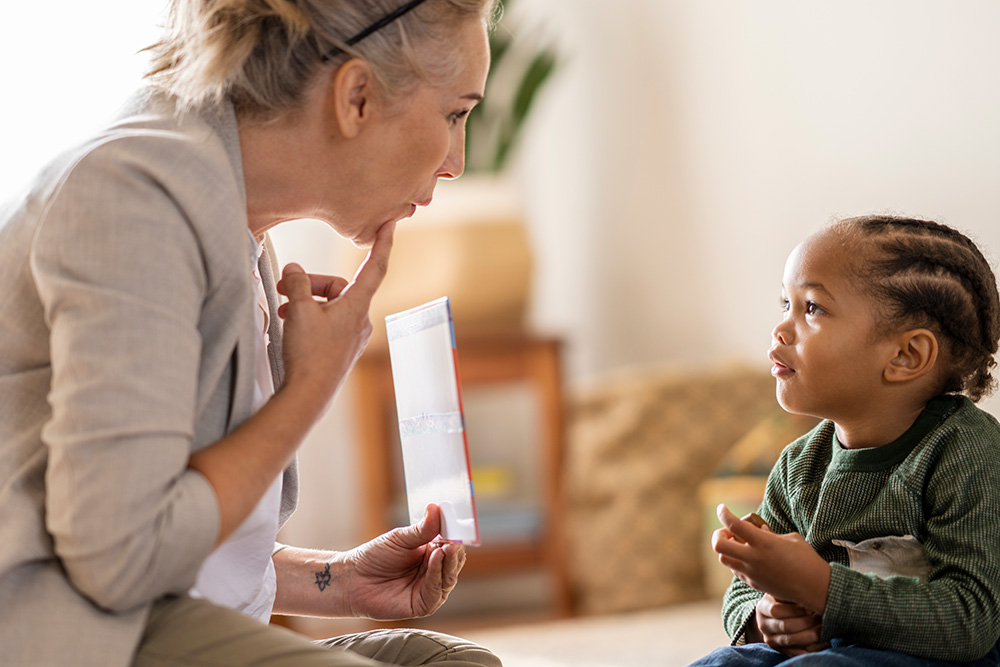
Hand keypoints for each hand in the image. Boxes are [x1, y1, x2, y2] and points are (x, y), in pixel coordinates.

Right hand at [276, 220, 393, 400]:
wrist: (308, 395)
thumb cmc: (308, 355)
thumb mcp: (298, 310)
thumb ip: (297, 283)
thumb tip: (294, 271)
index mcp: (357, 306)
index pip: (375, 266)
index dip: (382, 243)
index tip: (390, 224)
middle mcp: (361, 320)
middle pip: (338, 287)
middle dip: (311, 285)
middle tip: (287, 289)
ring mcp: (353, 336)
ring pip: (331, 305)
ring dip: (307, 303)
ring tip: (285, 311)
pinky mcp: (342, 348)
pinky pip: (328, 322)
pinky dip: (311, 318)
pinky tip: (292, 325)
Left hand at [342, 504, 466, 619]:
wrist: (353, 578)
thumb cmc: (375, 556)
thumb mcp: (400, 538)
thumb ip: (421, 528)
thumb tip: (437, 508)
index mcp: (431, 553)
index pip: (451, 545)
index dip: (456, 536)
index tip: (459, 525)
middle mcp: (434, 571)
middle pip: (454, 562)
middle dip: (455, 550)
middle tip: (454, 538)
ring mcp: (430, 589)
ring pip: (449, 577)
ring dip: (449, 562)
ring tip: (446, 547)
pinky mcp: (424, 605)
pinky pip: (436, 592)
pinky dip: (437, 575)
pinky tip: (435, 559)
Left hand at [713, 504, 830, 613]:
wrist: (815, 588)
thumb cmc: (807, 559)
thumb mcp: (790, 539)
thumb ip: (770, 534)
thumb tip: (759, 529)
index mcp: (763, 542)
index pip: (733, 525)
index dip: (723, 514)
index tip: (721, 508)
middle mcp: (753, 558)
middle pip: (718, 545)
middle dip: (718, 535)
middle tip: (726, 531)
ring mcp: (752, 572)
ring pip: (723, 559)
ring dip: (726, 549)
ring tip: (737, 544)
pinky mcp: (754, 583)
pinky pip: (735, 570)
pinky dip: (735, 561)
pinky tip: (746, 557)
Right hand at [755, 593, 827, 655]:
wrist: (777, 616)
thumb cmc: (785, 600)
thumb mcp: (783, 593)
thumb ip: (790, 591)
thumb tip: (807, 588)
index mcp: (762, 608)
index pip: (775, 610)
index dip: (794, 609)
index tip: (809, 606)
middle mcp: (763, 625)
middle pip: (785, 626)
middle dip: (806, 621)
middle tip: (821, 616)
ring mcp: (770, 639)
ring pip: (791, 640)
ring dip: (810, 634)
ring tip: (824, 627)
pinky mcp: (779, 650)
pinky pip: (794, 652)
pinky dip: (807, 650)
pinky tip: (819, 644)